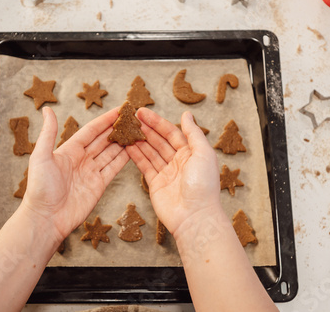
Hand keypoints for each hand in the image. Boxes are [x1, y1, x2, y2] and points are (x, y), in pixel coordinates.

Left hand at [22, 107, 129, 244]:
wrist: (46, 218)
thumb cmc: (40, 188)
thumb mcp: (41, 156)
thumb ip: (48, 133)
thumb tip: (47, 109)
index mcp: (69, 150)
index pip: (92, 130)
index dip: (105, 120)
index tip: (119, 110)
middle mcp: (82, 159)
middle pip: (104, 140)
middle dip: (117, 129)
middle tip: (132, 118)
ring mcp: (91, 172)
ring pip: (111, 153)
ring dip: (123, 142)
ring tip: (137, 131)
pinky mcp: (99, 185)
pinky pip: (113, 168)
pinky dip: (124, 159)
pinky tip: (134, 149)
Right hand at [126, 108, 221, 237]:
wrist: (195, 217)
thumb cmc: (203, 186)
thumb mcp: (203, 153)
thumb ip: (193, 133)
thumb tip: (187, 114)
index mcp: (191, 153)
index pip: (171, 133)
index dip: (157, 122)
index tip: (142, 112)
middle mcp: (179, 162)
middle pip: (159, 141)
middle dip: (145, 129)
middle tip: (130, 118)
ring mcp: (166, 173)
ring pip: (150, 152)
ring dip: (139, 140)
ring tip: (126, 129)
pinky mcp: (156, 185)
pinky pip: (145, 166)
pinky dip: (136, 156)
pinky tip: (128, 146)